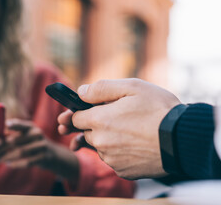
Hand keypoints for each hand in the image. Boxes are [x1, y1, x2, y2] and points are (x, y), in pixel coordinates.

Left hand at [0, 119, 79, 182]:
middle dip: (0, 147)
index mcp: (31, 127)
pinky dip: (16, 163)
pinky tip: (7, 164)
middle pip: (16, 141)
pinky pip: (26, 162)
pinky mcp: (42, 158)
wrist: (52, 154)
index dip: (14, 124)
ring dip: (6, 156)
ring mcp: (41, 147)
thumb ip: (14, 134)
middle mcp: (37, 135)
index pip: (22, 125)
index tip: (5, 125)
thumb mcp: (27, 134)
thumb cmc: (33, 142)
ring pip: (20, 152)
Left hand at [58, 78, 180, 178]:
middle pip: (87, 133)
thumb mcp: (132, 87)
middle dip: (94, 125)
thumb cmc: (159, 109)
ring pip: (100, 147)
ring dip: (107, 139)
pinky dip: (119, 152)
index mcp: (99, 120)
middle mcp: (101, 142)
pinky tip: (134, 144)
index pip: (74, 118)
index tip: (79, 112)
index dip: (77, 113)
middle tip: (111, 119)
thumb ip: (101, 88)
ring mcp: (112, 159)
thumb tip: (81, 92)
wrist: (184, 140)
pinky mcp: (123, 171)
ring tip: (127, 130)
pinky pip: (113, 160)